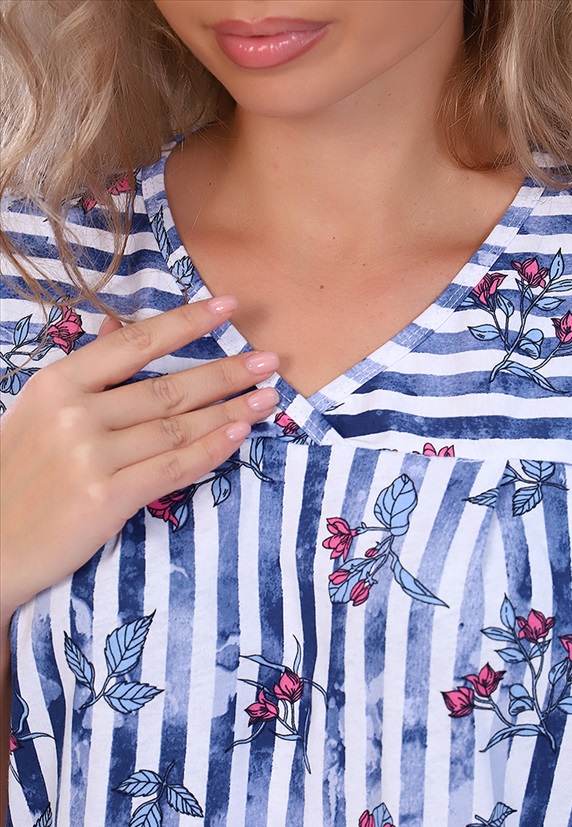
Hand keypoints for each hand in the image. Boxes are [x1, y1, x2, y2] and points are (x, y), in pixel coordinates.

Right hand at [0, 295, 278, 624]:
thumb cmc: (14, 475)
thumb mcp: (37, 411)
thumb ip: (84, 371)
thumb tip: (117, 328)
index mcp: (57, 383)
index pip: (136, 344)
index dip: (188, 323)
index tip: (229, 307)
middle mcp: (75, 413)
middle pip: (167, 388)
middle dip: (226, 372)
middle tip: (270, 360)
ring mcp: (91, 456)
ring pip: (177, 427)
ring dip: (230, 411)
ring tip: (267, 398)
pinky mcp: (105, 498)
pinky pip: (172, 468)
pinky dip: (210, 450)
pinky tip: (239, 435)